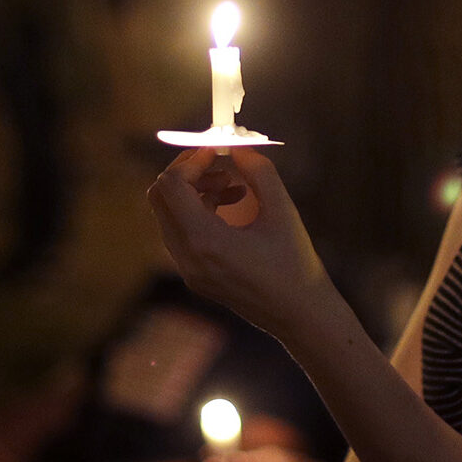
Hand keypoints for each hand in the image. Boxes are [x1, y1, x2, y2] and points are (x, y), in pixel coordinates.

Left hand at [146, 146, 332, 342]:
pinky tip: (233, 205)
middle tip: (219, 164)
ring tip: (234, 185)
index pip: (172, 185)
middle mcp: (187, 257)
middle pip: (160, 197)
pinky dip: (198, 211)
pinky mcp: (195, 276)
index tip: (217, 150)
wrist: (301, 316)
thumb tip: (238, 144)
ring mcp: (188, 270)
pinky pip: (181, 233)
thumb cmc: (296, 265)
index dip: (191, 160)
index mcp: (204, 241)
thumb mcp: (282, 211)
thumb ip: (259, 171)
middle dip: (187, 173)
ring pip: (168, 214)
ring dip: (194, 191)